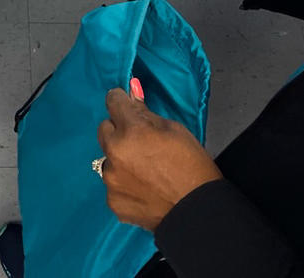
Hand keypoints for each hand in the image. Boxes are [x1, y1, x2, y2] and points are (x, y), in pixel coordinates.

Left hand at [98, 87, 221, 231]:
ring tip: (145, 171)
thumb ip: (146, 112)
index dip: (121, 102)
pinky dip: (124, 184)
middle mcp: (114, 153)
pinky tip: (143, 189)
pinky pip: (113, 184)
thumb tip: (131, 90)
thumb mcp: (175, 130)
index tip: (127, 105)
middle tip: (140, 141)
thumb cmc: (193, 166)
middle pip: (105, 129)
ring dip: (120, 159)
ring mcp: (111, 180)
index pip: (113, 101)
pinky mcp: (112, 201)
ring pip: (107, 158)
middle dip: (119, 130)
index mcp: (131, 131)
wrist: (199, 213)